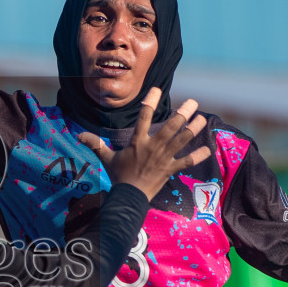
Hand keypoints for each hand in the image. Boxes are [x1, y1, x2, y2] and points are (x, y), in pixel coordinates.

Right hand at [78, 88, 211, 199]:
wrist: (128, 197)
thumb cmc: (118, 176)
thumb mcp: (106, 158)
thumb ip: (95, 144)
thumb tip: (79, 136)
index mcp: (138, 141)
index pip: (144, 117)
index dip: (151, 102)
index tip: (157, 89)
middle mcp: (153, 147)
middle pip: (171, 126)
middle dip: (183, 112)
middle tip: (193, 102)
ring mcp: (163, 158)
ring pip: (182, 140)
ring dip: (193, 129)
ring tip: (202, 118)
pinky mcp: (170, 170)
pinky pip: (186, 162)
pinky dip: (198, 156)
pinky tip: (208, 149)